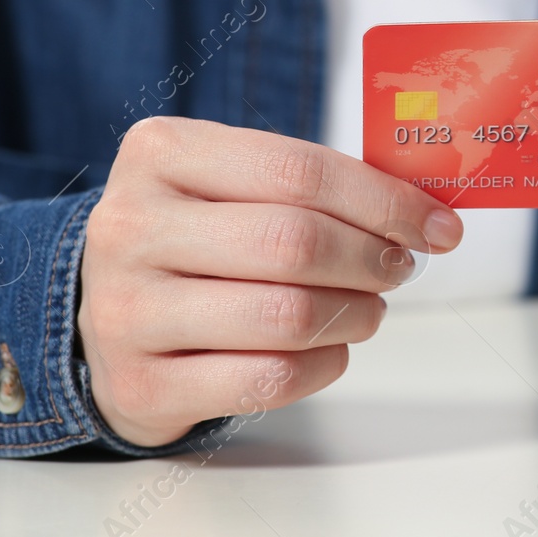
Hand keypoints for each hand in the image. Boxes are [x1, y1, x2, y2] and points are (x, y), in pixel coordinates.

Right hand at [76, 117, 463, 446]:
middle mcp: (131, 226)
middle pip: (293, 242)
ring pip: (284, 315)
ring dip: (354, 313)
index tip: (435, 225)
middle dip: (371, 258)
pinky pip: (267, 379)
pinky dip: (324, 365)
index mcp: (162, 153)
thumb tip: (424, 211)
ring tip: (368, 307)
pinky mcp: (140, 384)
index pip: (298, 170)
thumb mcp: (229, 183)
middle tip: (400, 267)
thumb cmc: (195, 238)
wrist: (102, 312)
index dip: (382, 200)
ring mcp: (126, 309)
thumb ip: (312, 184)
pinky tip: (331, 348)